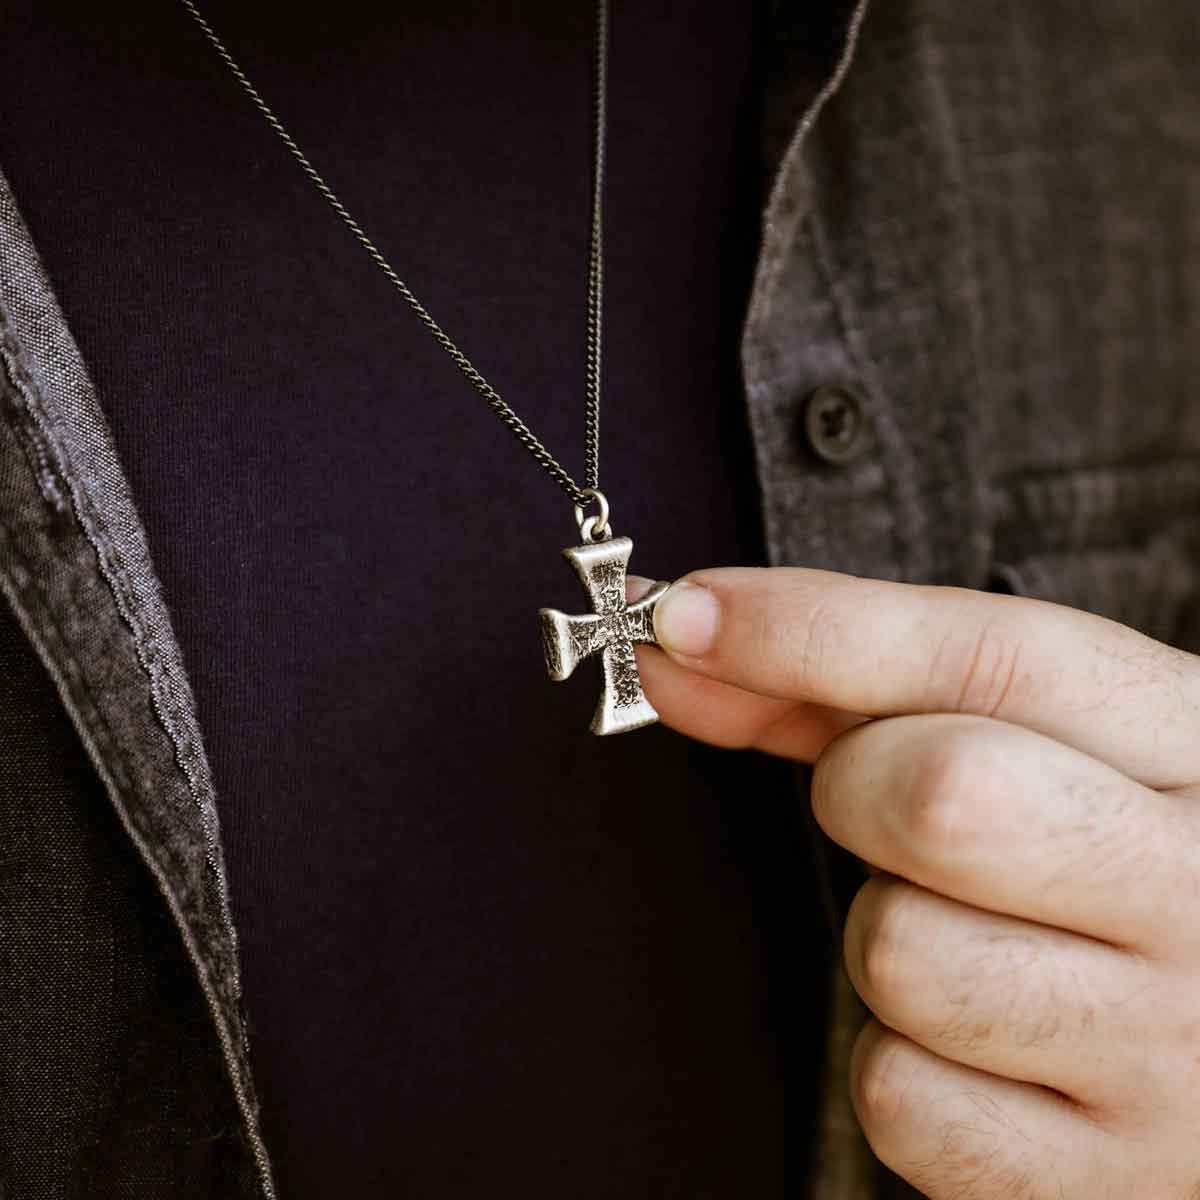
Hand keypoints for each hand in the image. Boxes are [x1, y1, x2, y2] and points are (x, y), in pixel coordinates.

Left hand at [634, 567, 1199, 1198]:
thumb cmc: (1101, 855)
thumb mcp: (1033, 740)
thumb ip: (849, 687)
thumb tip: (683, 642)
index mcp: (1196, 746)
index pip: (993, 658)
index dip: (811, 628)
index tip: (685, 614)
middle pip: (939, 797)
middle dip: (859, 787)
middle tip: (894, 806)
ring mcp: (1168, 1055)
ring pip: (898, 952)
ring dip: (885, 931)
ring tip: (970, 933)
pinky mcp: (1105, 1183)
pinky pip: (899, 1099)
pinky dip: (901, 1062)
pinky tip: (978, 1040)